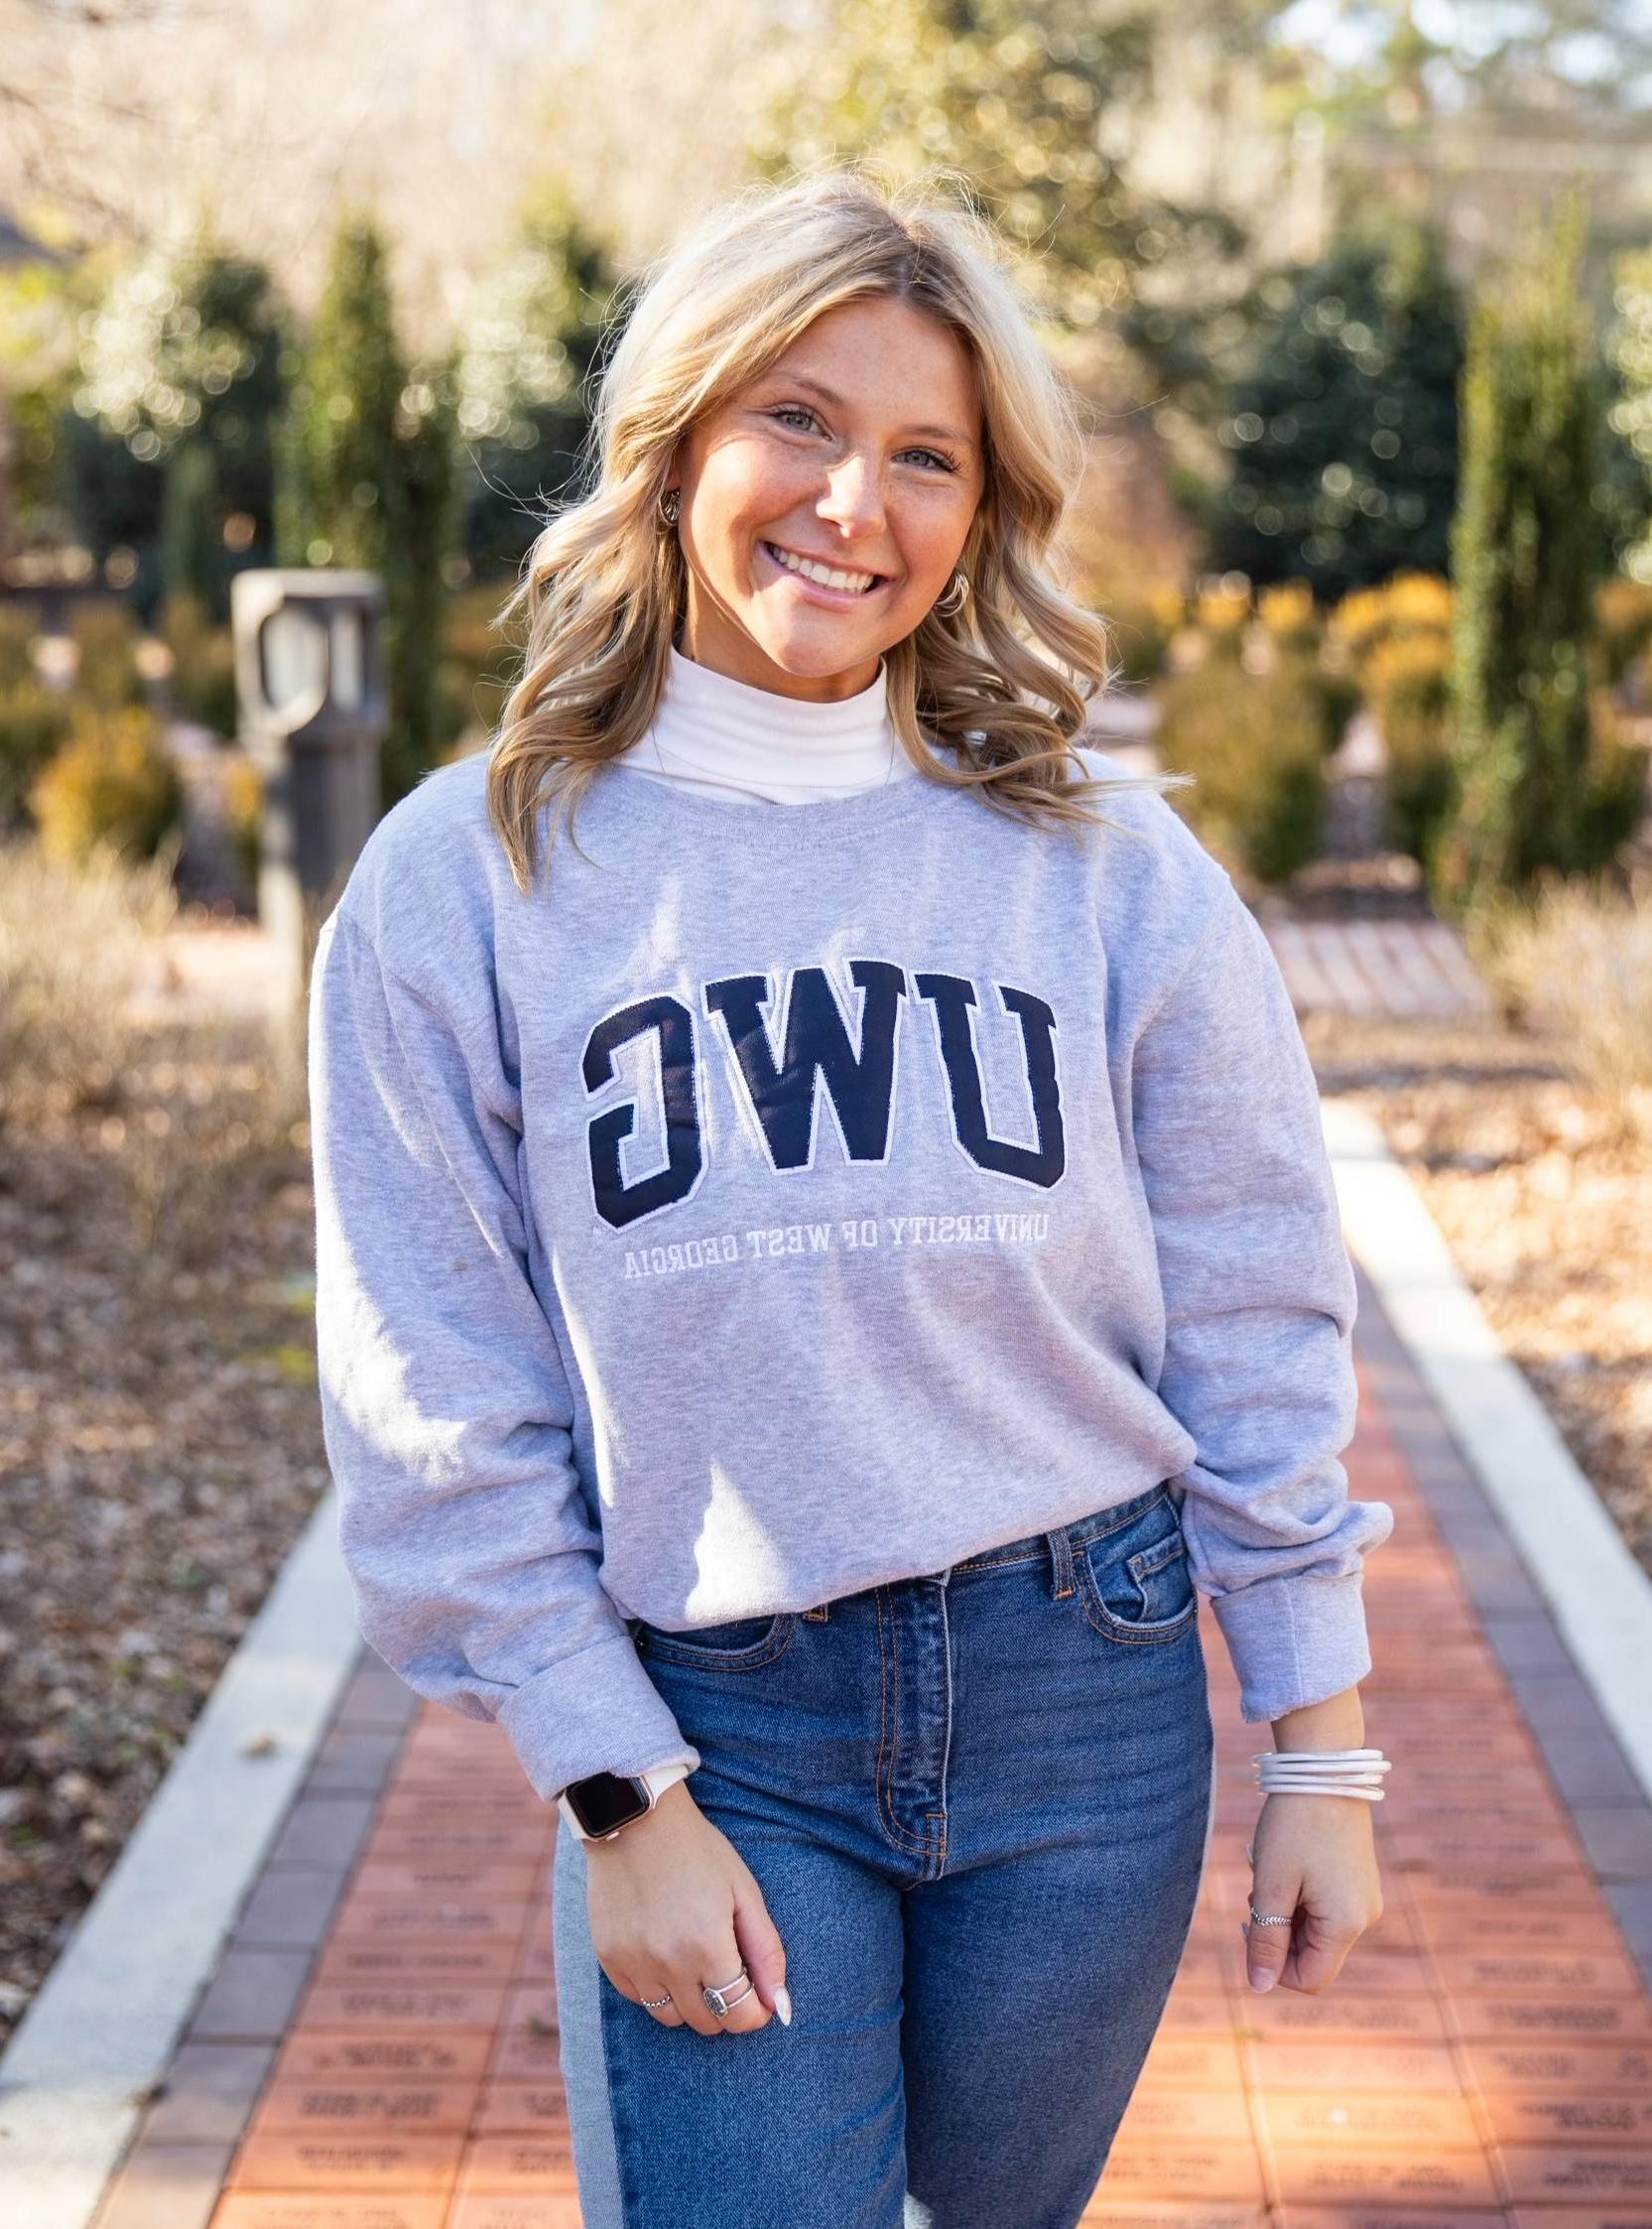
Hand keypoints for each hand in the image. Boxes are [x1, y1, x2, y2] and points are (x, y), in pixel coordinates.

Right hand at [581, 1779, 790, 2037]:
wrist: (636, 1820)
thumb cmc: (699, 1852)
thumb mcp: (744, 1892)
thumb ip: (766, 1952)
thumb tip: (780, 2007)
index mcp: (708, 1947)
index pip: (739, 2016)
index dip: (756, 2011)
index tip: (758, 1996)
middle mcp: (668, 1964)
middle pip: (706, 2022)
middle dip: (726, 2006)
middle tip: (727, 1970)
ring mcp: (634, 1963)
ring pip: (669, 2018)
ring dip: (689, 2002)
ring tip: (695, 1963)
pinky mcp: (609, 1958)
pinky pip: (638, 1998)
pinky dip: (656, 1987)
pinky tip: (664, 1953)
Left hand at [1241, 1791, 1382, 1993]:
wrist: (1323, 1769)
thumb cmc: (1294, 1827)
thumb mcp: (1272, 1885)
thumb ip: (1266, 1940)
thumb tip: (1259, 1987)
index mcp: (1347, 1925)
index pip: (1309, 1979)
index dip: (1274, 1966)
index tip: (1251, 1925)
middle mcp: (1363, 1917)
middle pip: (1311, 1954)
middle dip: (1277, 1931)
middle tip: (1258, 1891)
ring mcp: (1363, 1897)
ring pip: (1314, 1929)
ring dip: (1285, 1910)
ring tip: (1270, 1870)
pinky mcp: (1357, 1880)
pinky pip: (1324, 1906)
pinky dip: (1298, 1895)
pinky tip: (1285, 1863)